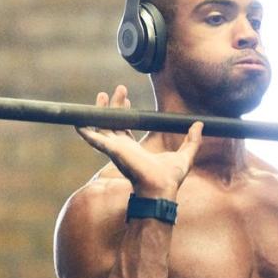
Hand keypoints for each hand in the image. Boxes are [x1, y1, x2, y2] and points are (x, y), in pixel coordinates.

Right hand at [76, 85, 203, 198]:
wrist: (161, 188)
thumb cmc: (170, 178)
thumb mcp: (185, 155)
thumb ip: (192, 141)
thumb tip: (200, 125)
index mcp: (133, 149)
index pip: (124, 128)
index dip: (124, 112)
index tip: (128, 99)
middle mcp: (121, 148)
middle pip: (112, 123)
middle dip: (114, 105)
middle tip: (120, 89)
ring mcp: (114, 149)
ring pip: (101, 126)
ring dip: (99, 111)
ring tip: (101, 94)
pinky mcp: (111, 150)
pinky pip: (93, 139)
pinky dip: (84, 130)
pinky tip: (76, 120)